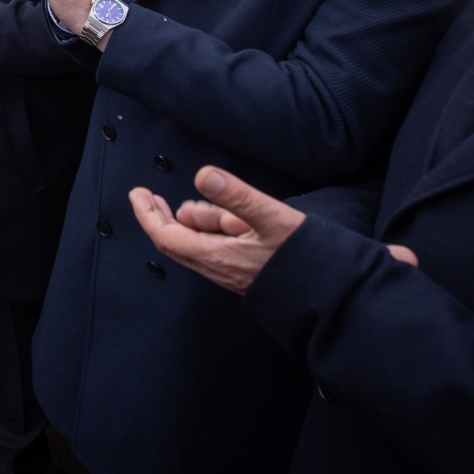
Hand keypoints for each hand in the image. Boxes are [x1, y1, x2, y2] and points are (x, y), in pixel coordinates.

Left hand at [129, 166, 418, 296]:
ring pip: (200, 244)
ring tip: (204, 204)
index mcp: (219, 258)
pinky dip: (215, 229)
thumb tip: (203, 175)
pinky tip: (228, 217)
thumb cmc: (306, 261)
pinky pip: (218, 248)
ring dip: (194, 221)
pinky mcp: (246, 271)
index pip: (168, 237)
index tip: (138, 194)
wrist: (335, 298)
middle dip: (160, 217)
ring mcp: (233, 272)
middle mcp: (221, 269)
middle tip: (148, 196)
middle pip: (177, 242)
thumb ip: (238, 196)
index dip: (148, 216)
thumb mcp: (273, 218)